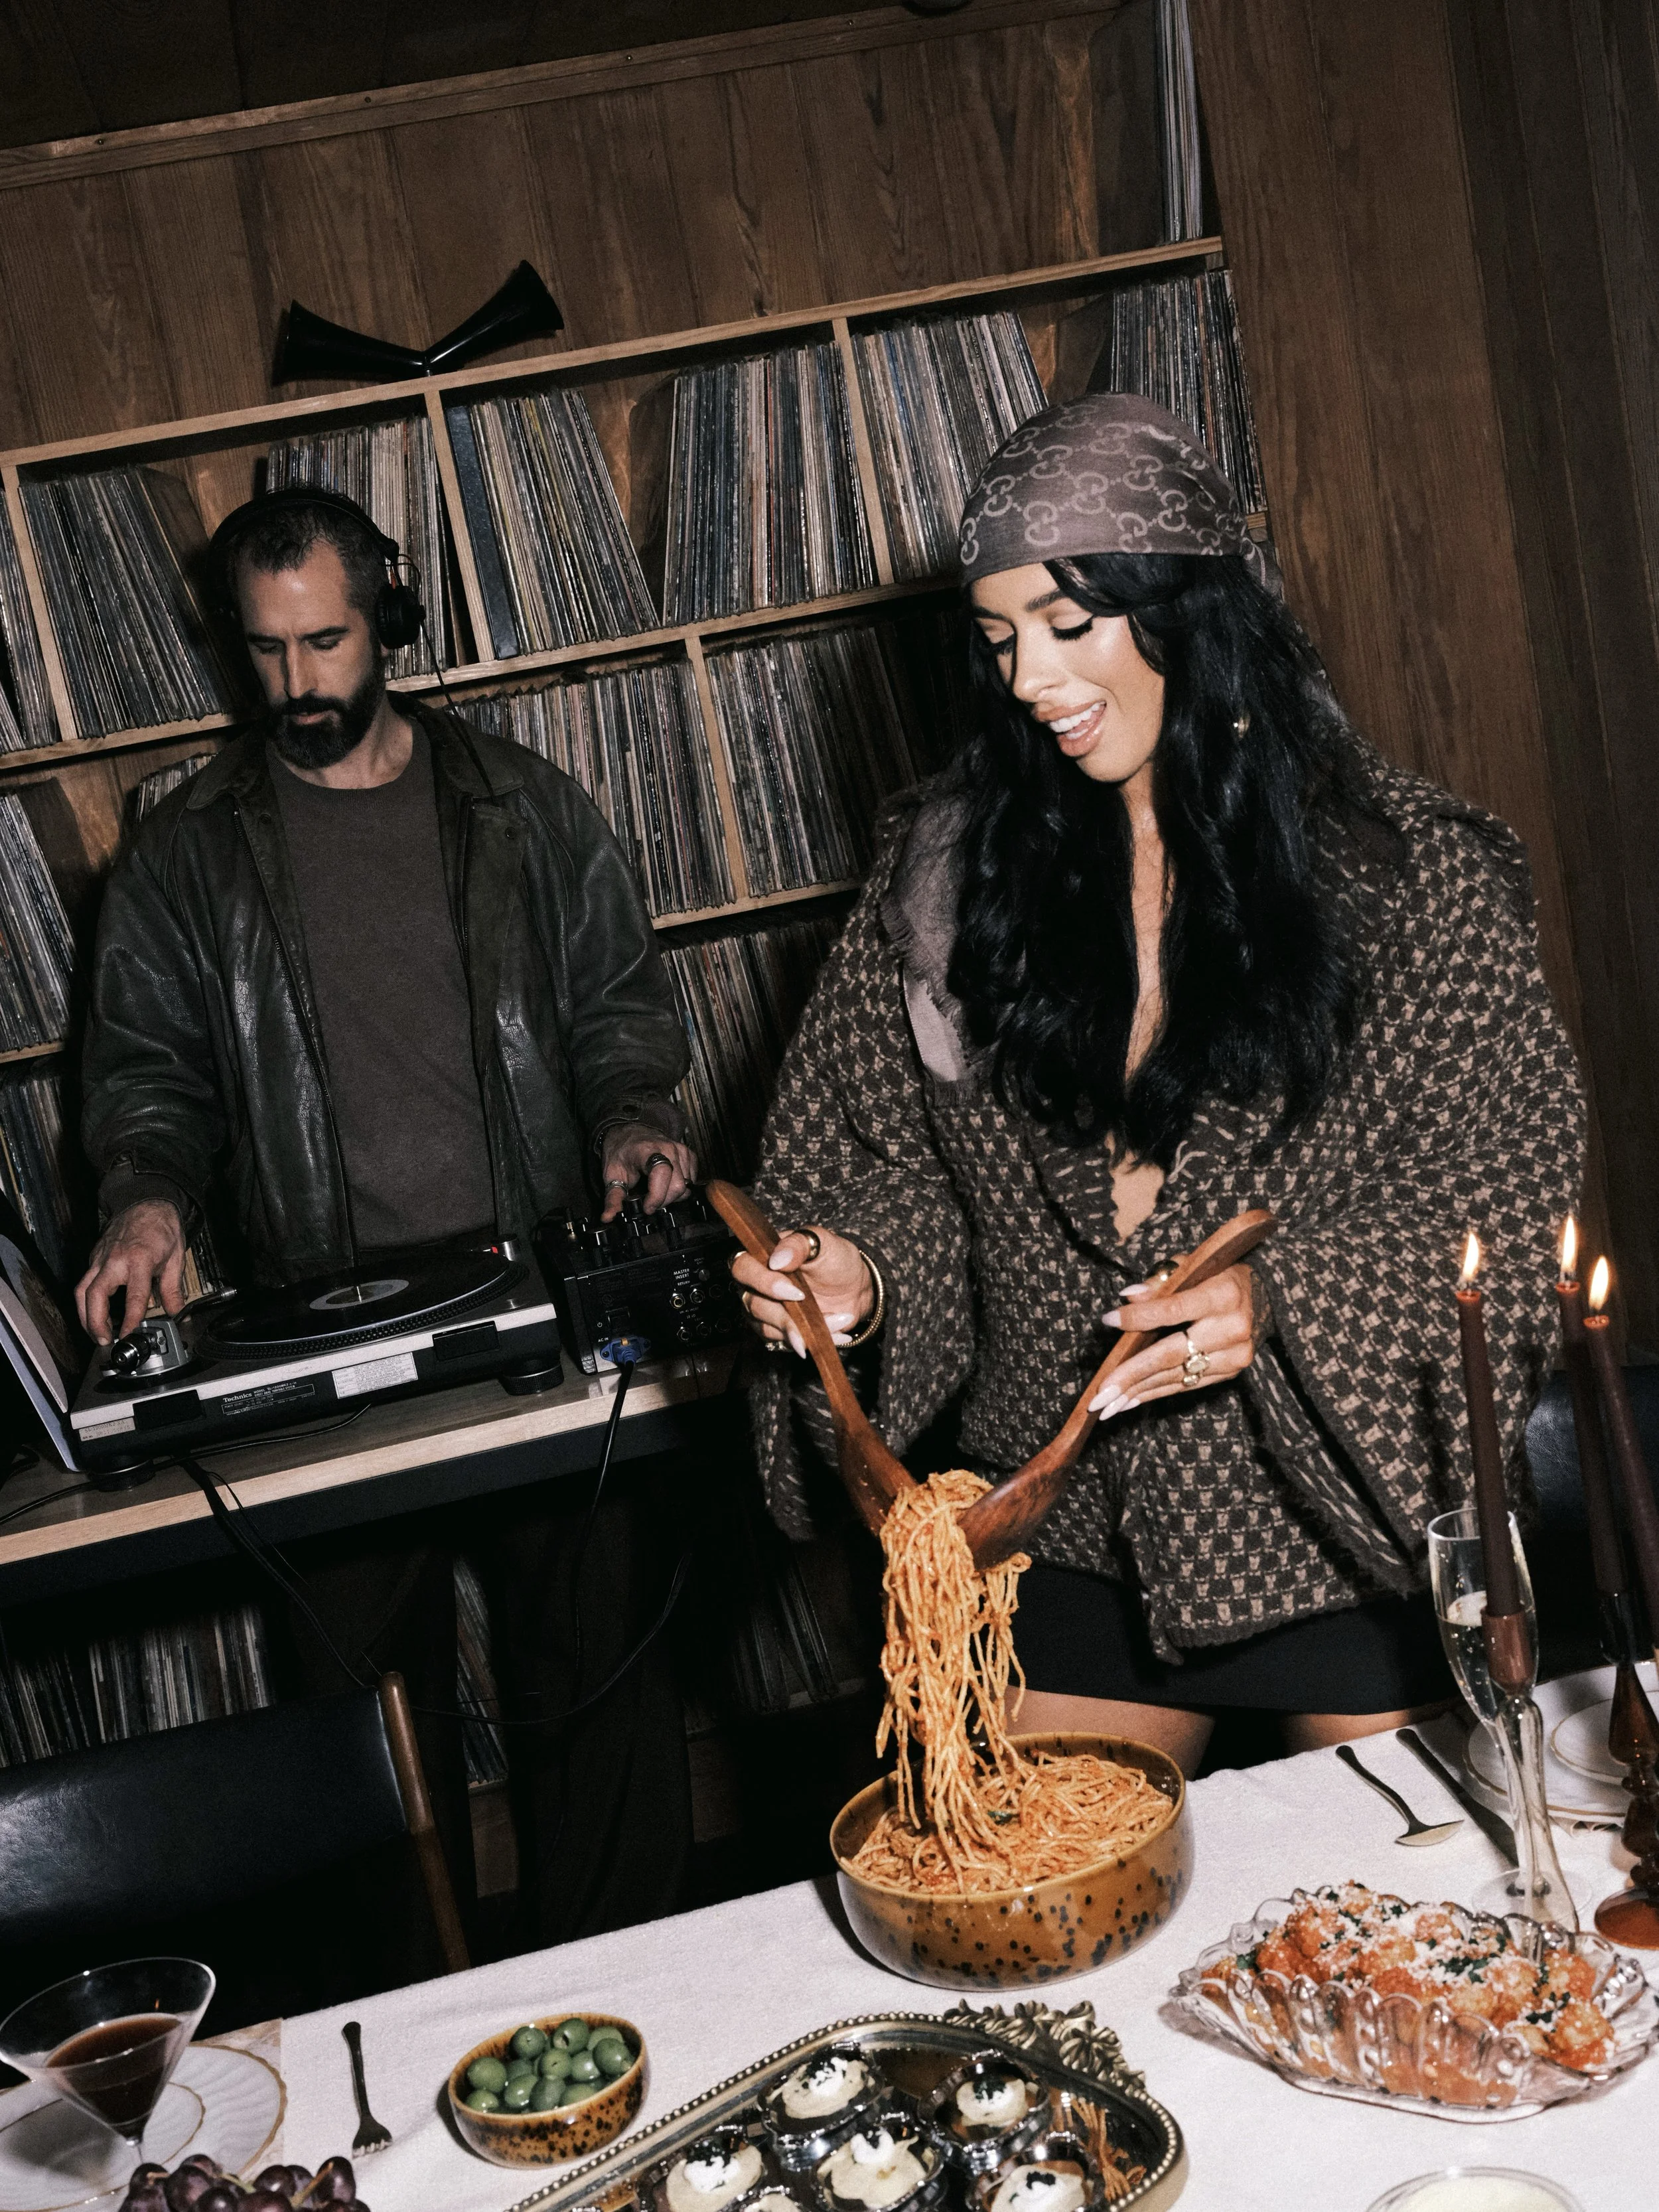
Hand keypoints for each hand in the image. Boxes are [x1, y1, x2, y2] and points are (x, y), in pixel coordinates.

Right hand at [75, 1200, 187, 1344]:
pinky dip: (86, 1300)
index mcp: (139, 1260)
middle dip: (95, 1322)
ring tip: (95, 1333)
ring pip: (82, 1290)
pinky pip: (85, 1281)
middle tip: (103, 1340)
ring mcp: (101, 1258)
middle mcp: (115, 1260)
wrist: (147, 1201)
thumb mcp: (176, 1257)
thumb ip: (173, 1288)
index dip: (130, 1319)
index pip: (134, 1296)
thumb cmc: (161, 1227)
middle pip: (94, 1295)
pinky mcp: (94, 1257)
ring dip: (85, 1315)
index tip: (127, 1335)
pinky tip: (95, 1311)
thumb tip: (175, 1312)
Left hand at [599, 1126, 696, 1220]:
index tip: (647, 1207)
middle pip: (677, 1185)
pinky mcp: (688, 1153)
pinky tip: (668, 1184)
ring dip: (673, 1195)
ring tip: (658, 1192)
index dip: (657, 1196)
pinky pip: (692, 1178)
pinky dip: (681, 1187)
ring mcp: (680, 1150)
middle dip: (664, 1200)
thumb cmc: (621, 1151)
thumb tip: (609, 1216)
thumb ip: (613, 1197)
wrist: (629, 1132)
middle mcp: (667, 1148)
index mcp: (646, 1150)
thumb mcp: (612, 1174)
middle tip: (650, 1202)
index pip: (661, 1173)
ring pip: (686, 1185)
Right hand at [730, 1225, 872, 1356]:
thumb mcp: (824, 1243)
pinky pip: (785, 1343)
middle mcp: (757, 1285)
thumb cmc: (835, 1260)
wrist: (855, 1286)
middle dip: (784, 1316)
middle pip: (752, 1304)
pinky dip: (812, 1340)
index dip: (763, 1283)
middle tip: (816, 1318)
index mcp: (762, 1257)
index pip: (742, 1268)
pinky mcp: (778, 1331)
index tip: (796, 1293)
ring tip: (837, 1321)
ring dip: (803, 1331)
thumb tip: (777, 1260)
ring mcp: (766, 1310)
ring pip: (766, 1328)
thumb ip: (799, 1245)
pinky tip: (836, 1333)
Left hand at [1088, 1261, 1260, 1416]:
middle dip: (1132, 1373)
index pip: (1173, 1309)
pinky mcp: (1231, 1372)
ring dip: (1138, 1391)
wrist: (1264, 1297)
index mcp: (1223, 1294)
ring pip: (1177, 1375)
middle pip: (1172, 1353)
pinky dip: (1155, 1392)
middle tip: (1101, 1391)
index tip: (1108, 1320)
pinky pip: (1187, 1385)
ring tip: (1107, 1404)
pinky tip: (1129, 1401)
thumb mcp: (1193, 1267)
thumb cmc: (1217, 1276)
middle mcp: (1232, 1327)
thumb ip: (1161, 1281)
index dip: (1139, 1316)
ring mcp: (1234, 1355)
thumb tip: (1129, 1296)